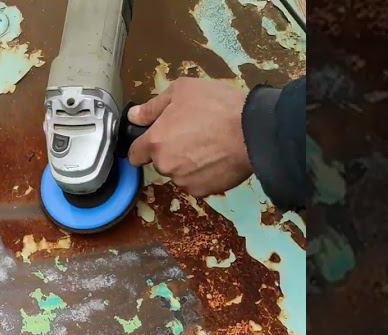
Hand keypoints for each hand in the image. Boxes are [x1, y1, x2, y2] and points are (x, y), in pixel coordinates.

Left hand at [126, 78, 251, 197]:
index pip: (135, 155)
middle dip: (171, 151)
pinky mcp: (203, 191)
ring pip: (179, 174)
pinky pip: (196, 183)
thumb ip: (153, 106)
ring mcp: (184, 180)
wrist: (253, 131)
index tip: (153, 141)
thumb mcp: (182, 91)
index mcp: (156, 141)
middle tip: (192, 133)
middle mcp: (166, 165)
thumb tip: (134, 116)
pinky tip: (216, 158)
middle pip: (160, 162)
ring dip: (188, 163)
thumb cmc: (218, 106)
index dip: (143, 146)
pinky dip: (203, 174)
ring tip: (208, 144)